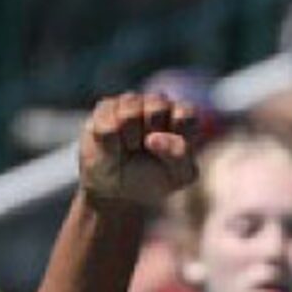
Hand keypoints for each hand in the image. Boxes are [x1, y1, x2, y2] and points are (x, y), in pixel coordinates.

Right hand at [76, 92, 202, 209]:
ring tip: (132, 148)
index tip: (175, 148)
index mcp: (182, 117)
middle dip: (153, 132)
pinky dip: (113, 146)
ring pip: (130, 114)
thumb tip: (153, 138)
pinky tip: (116, 148)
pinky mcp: (105, 109)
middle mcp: (156, 104)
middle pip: (157, 106)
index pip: (186, 113)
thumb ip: (179, 155)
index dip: (180, 131)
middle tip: (149, 147)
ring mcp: (130, 103)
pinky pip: (109, 127)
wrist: (118, 188)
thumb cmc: (155, 176)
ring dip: (131, 140)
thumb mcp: (179, 174)